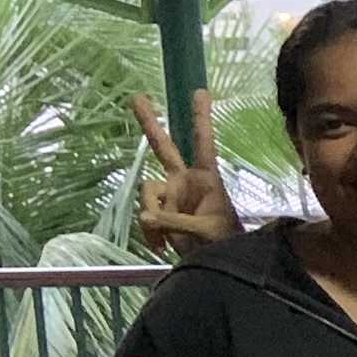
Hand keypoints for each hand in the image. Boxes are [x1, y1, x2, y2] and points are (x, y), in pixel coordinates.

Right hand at [129, 89, 240, 256]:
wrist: (215, 265)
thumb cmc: (221, 243)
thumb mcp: (204, 233)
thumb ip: (175, 224)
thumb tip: (145, 217)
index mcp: (205, 178)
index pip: (203, 142)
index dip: (200, 118)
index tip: (199, 91)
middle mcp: (184, 181)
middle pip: (164, 147)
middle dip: (149, 124)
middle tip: (136, 97)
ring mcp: (170, 196)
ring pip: (147, 191)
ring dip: (152, 215)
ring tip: (165, 240)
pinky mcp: (160, 212)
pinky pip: (144, 214)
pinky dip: (148, 230)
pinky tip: (159, 246)